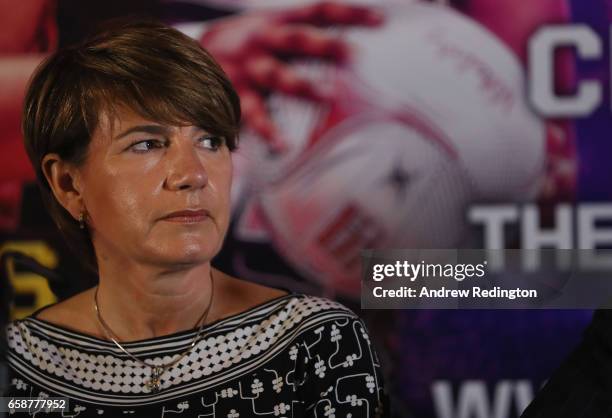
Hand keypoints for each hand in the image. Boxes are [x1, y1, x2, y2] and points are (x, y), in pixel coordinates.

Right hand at [200, 2, 382, 152]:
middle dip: (326, 46)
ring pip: (277, 75)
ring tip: (328, 96)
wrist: (186, 53)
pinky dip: (267, 130)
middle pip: (297, 40)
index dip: (350, 14)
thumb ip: (302, 34)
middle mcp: (262, 41)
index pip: (318, 11)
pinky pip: (252, 114)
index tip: (381, 21)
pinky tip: (284, 145)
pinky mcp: (233, 95)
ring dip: (302, 85)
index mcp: (276, 21)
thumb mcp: (269, 27)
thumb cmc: (246, 44)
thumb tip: (350, 47)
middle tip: (356, 55)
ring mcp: (247, 68)